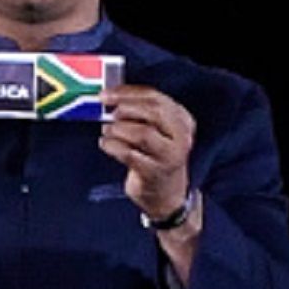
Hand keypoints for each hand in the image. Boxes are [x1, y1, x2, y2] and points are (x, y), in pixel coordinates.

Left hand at [99, 85, 195, 222]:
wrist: (167, 195)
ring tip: (107, 131)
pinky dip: (112, 146)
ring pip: (142, 133)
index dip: (128, 93)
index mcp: (182, 120)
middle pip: (153, 112)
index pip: (156, 97)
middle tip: (108, 111)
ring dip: (118, 129)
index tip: (107, 93)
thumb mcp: (158, 131)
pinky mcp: (154, 173)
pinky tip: (106, 144)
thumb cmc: (157, 157)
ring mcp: (169, 156)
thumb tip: (111, 97)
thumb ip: (140, 113)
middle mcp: (181, 137)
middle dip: (125, 107)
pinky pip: (129, 154)